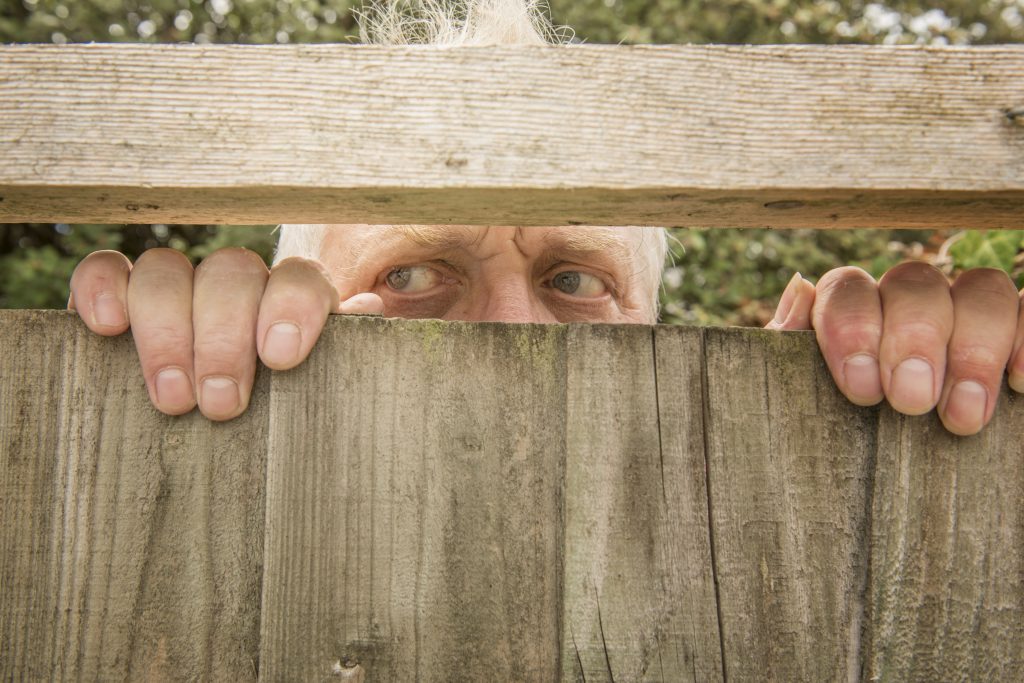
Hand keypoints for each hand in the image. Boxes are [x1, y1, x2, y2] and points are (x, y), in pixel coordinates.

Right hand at [69, 248, 383, 420]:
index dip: (290, 306)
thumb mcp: (324, 391)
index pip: (299, 277)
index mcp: (294, 300)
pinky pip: (106, 269)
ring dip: (167, 331)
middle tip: (221, 405)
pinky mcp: (121, 297)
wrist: (232, 428)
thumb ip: (346, 354)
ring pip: (167, 270)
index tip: (280, 357)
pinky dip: (102, 288)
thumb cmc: (285, 415)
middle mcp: (239, 283)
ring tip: (175, 400)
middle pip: (229, 274)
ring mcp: (180, 285)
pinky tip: (106, 326)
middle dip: (224, 338)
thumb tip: (369, 309)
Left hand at [767, 263, 1023, 435]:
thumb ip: (784, 352)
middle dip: (913, 337)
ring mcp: (966, 320)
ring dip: (974, 346)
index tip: (860, 387)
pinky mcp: (1015, 344)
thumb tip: (800, 287)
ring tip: (962, 416)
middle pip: (915, 282)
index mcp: (849, 316)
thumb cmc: (829, 458)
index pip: (847, 288)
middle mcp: (907, 307)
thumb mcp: (793, 411)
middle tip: (911, 401)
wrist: (867, 517)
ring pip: (981, 288)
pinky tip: (1019, 384)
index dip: (852, 326)